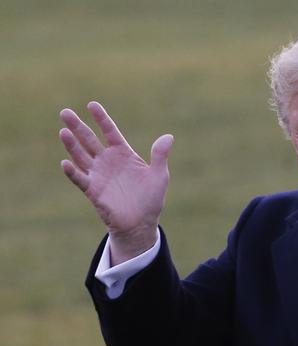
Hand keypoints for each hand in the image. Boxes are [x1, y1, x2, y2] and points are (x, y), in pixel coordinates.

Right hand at [59, 101, 173, 264]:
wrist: (141, 223)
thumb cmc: (151, 198)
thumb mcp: (159, 175)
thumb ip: (160, 155)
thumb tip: (169, 136)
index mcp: (123, 154)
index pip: (110, 131)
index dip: (101, 118)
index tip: (92, 105)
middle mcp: (107, 161)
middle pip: (89, 140)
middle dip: (78, 126)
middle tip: (65, 112)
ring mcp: (98, 175)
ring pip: (81, 156)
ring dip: (72, 145)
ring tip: (63, 131)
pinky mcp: (93, 191)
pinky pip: (80, 179)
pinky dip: (72, 172)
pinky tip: (65, 163)